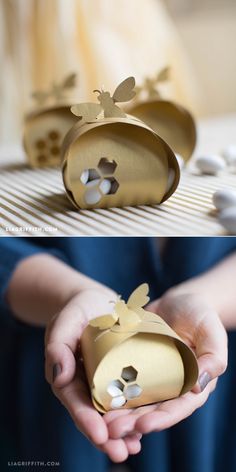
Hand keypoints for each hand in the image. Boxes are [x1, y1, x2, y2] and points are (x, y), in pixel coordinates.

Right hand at [45, 287, 141, 462]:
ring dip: (122, 431)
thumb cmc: (77, 309)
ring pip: (110, 412)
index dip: (86, 419)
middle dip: (107, 436)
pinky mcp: (118, 376)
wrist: (95, 302)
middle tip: (121, 453)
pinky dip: (133, 413)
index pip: (75, 401)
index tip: (100, 435)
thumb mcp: (66, 320)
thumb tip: (58, 378)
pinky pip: (125, 398)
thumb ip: (58, 345)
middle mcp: (84, 384)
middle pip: (94, 414)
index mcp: (67, 375)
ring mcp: (102, 382)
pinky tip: (145, 428)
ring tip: (134, 447)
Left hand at [104, 293, 227, 438]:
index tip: (142, 425)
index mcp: (192, 386)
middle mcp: (170, 388)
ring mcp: (151, 378)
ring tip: (101, 420)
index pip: (177, 409)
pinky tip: (95, 397)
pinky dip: (111, 391)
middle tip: (112, 429)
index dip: (160, 419)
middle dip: (132, 423)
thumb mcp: (212, 332)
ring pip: (133, 401)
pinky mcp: (135, 366)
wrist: (179, 300)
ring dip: (118, 413)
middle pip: (151, 410)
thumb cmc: (201, 315)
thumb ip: (214, 358)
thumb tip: (198, 386)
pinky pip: (122, 381)